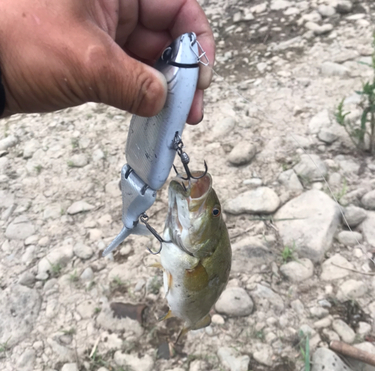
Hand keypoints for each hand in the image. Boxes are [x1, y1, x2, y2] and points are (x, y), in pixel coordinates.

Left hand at [0, 0, 213, 123]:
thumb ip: (134, 83)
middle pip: (169, 34)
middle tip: (192, 107)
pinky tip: (155, 112)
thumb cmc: (15, 41)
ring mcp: (106, 30)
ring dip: (167, 88)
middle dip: (184, 71)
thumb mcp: (86, 61)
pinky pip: (133, 73)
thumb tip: (164, 100)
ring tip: (177, 116)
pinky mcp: (97, 55)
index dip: (197, 39)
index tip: (201, 75)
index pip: (176, 4)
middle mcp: (115, 1)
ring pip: (152, 57)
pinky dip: (145, 93)